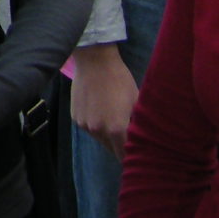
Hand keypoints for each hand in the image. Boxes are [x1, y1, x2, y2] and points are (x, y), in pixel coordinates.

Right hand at [70, 43, 139, 157]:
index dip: (132, 156)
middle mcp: (98, 131)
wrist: (94, 61)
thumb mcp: (136, 101)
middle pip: (111, 149)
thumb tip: (143, 137)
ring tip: (112, 118)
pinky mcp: (75, 117)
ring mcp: (84, 124)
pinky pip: (88, 127)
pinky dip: (95, 124)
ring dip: (106, 135)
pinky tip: (100, 109)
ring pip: (99, 138)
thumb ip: (138, 123)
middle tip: (127, 136)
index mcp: (116, 129)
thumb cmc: (120, 79)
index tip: (138, 156)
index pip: (125, 154)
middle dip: (120, 146)